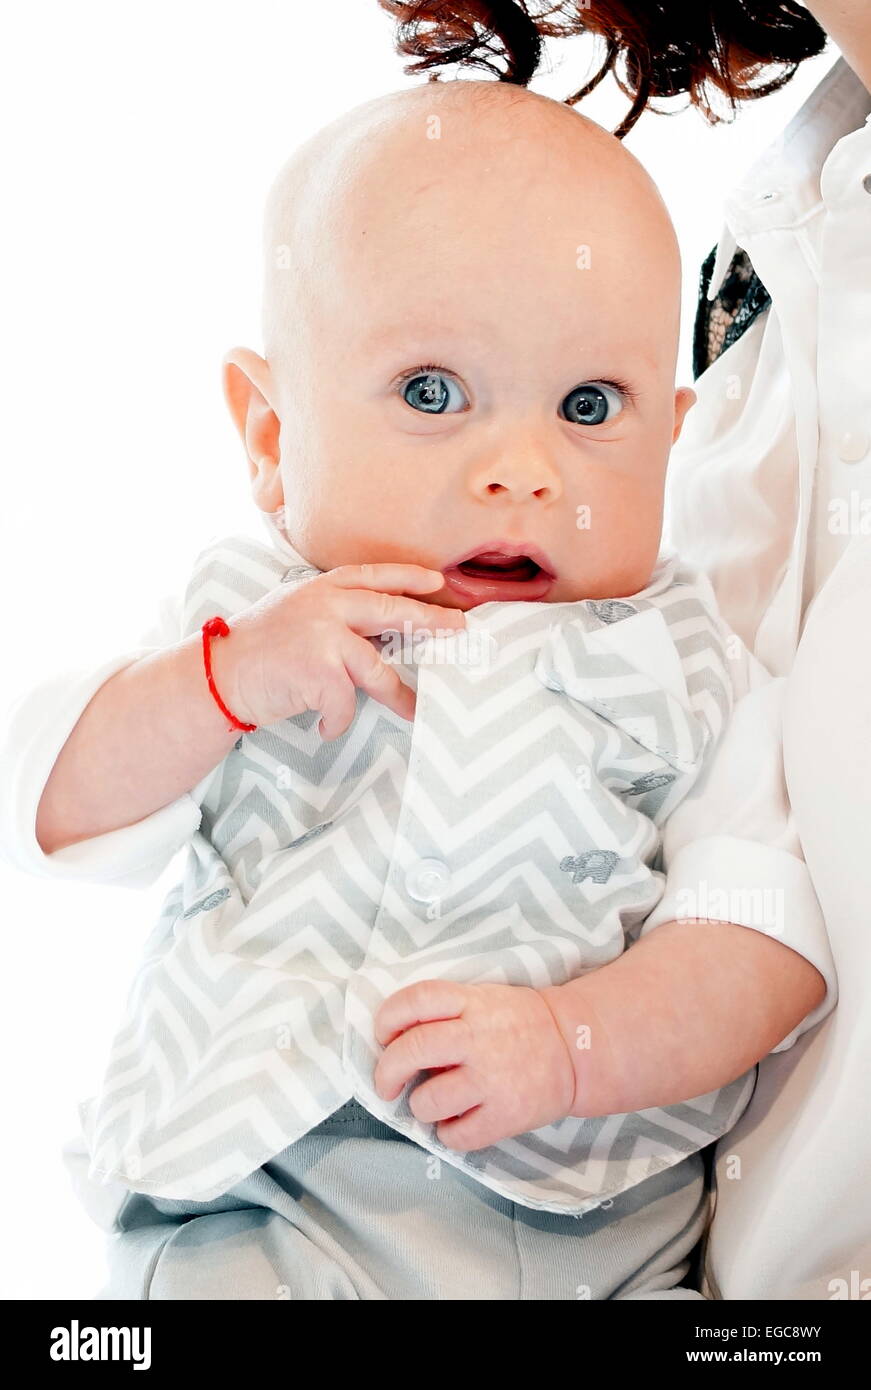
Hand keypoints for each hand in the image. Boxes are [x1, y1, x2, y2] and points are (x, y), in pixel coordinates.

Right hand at [209, 562, 464, 733]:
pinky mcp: (319, 670)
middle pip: (391, 610)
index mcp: (321, 588)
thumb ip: (333, 614)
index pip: (373, 575)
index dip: (408, 576)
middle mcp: (325, 605)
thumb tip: (381, 629)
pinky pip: (347, 703)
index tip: (437, 581)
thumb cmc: (256, 650)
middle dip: (430, 620)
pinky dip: (338, 721)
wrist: (215, 675)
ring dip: (398, 696)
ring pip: (377, 670)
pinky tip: (324, 727)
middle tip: (459, 628)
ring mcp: (323, 636)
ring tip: (413, 711)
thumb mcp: (294, 614)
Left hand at [372, 979, 576, 1150]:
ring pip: (429, 1100)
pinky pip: (457, 1135)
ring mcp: (493, 1079)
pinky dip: (448, 1134)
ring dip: (420, 1106)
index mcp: (472, 1004)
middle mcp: (479, 1038)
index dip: (389, 1018)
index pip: (417, 1000)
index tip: (384, 1036)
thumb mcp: (485, 1000)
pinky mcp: (506, 1116)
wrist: (576, 1049)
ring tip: (433, 1103)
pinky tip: (456, 1123)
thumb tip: (396, 1040)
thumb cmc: (519, 1024)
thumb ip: (446, 1013)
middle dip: (387, 1071)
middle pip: (413, 1049)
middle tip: (387, 1085)